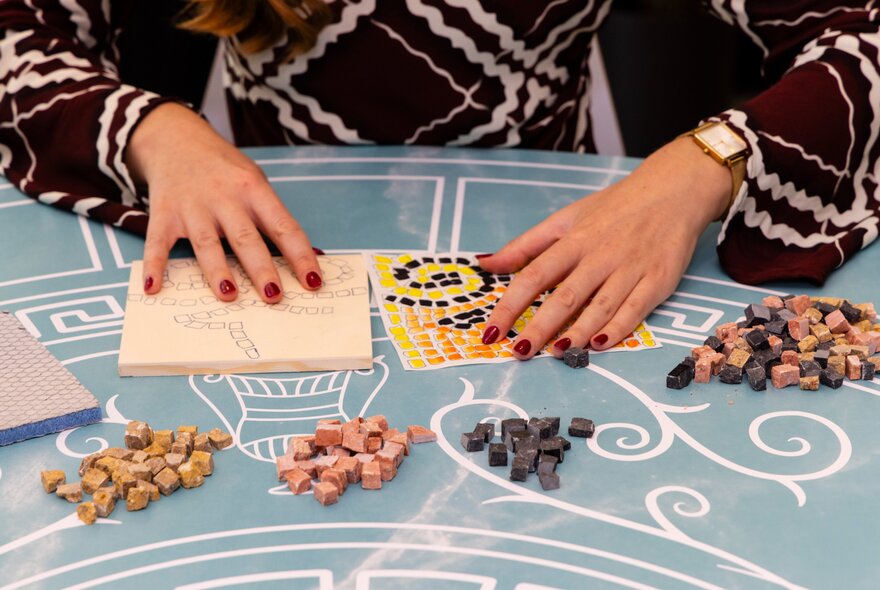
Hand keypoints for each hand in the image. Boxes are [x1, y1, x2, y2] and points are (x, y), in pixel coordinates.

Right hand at [126, 103, 321, 301]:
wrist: (176, 139)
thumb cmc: (225, 170)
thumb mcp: (254, 182)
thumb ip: (271, 216)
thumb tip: (299, 258)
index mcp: (254, 190)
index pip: (284, 227)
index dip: (300, 255)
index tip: (313, 281)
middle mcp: (224, 198)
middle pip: (246, 238)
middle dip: (261, 268)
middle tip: (274, 295)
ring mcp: (193, 207)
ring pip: (207, 243)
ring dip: (217, 270)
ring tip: (229, 295)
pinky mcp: (164, 214)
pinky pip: (158, 242)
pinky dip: (154, 265)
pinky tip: (154, 287)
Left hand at [478, 136, 733, 358]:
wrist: (673, 191)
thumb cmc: (614, 208)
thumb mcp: (566, 218)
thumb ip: (525, 245)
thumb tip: (485, 264)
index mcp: (574, 240)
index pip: (533, 275)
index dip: (510, 305)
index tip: (491, 331)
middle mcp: (600, 255)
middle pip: (565, 296)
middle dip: (540, 326)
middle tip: (519, 352)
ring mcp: (630, 269)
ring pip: (600, 306)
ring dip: (577, 332)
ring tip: (556, 353)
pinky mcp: (658, 280)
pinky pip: (636, 309)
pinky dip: (618, 328)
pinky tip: (599, 345)